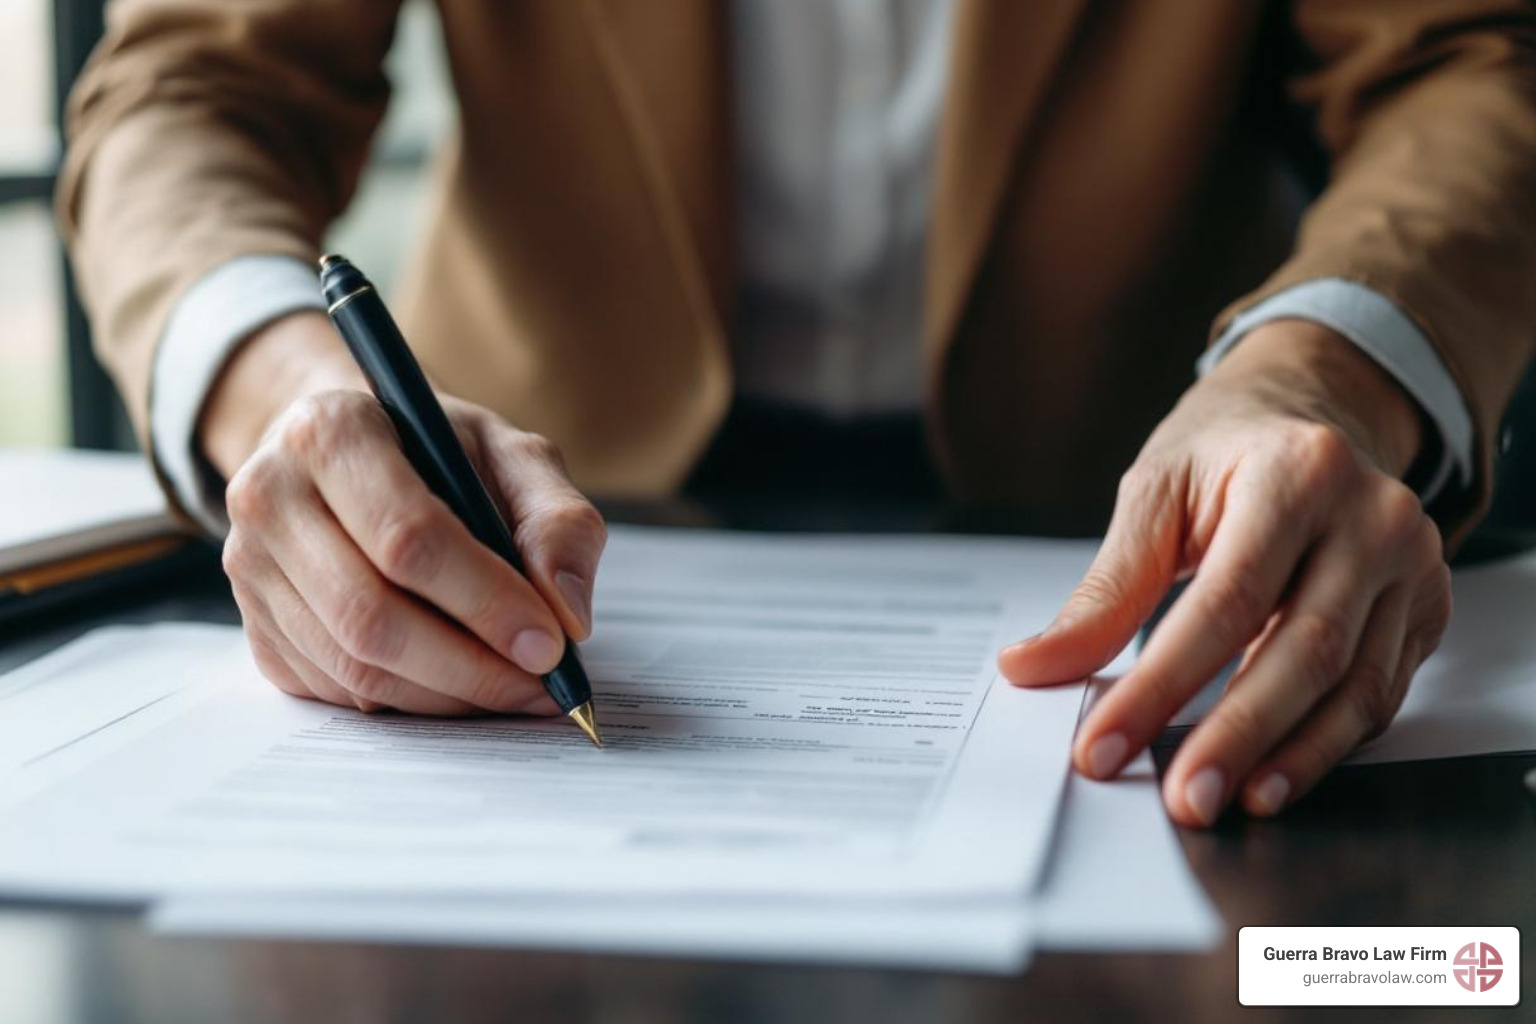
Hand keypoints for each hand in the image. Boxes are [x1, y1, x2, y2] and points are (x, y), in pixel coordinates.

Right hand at [205, 312, 606, 714]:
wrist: (353, 455)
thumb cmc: (439, 452)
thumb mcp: (512, 456)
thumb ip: (558, 522)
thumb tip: (568, 616)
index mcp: (330, 431)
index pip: (407, 537)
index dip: (485, 600)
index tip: (549, 643)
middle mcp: (269, 496)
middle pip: (371, 615)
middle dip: (471, 667)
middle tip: (542, 686)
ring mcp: (249, 568)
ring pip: (353, 667)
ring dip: (447, 695)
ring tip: (516, 690)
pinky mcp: (255, 628)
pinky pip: (336, 691)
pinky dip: (411, 703)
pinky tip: (461, 685)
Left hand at [998, 321, 1452, 825]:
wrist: (1308, 417)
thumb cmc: (1223, 454)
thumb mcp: (1153, 496)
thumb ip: (1103, 590)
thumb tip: (1034, 666)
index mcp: (1298, 473)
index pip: (1225, 601)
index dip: (1161, 684)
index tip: (1104, 745)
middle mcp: (1372, 518)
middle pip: (1303, 650)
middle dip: (1235, 736)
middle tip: (1182, 798)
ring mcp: (1411, 566)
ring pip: (1354, 684)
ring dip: (1289, 757)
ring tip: (1228, 799)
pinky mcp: (1424, 608)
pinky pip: (1379, 693)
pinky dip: (1324, 743)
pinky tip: (1275, 775)